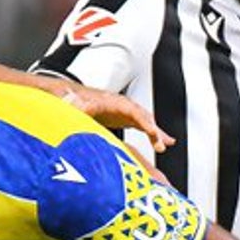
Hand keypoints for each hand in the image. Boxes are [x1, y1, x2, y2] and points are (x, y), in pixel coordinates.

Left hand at [59, 85, 173, 153]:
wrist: (73, 96)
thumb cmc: (74, 99)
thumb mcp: (73, 102)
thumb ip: (78, 105)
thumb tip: (81, 106)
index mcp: (111, 101)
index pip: (131, 110)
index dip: (142, 120)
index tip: (151, 130)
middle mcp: (122, 105)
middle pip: (141, 116)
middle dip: (153, 129)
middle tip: (161, 143)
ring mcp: (125, 112)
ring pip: (145, 121)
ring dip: (156, 133)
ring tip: (167, 144)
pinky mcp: (125, 119)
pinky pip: (142, 126)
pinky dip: (153, 134)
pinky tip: (162, 143)